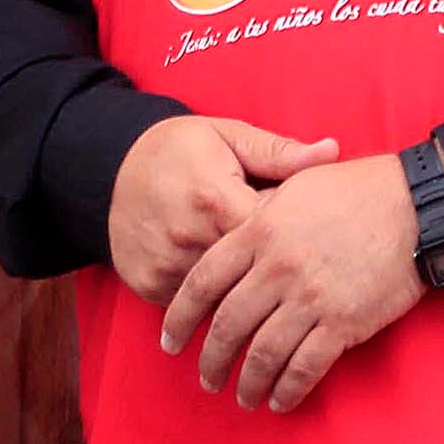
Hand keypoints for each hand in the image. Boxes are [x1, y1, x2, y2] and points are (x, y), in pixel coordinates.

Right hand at [107, 115, 335, 307]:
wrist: (110, 170)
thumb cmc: (181, 148)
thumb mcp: (228, 137)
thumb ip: (279, 152)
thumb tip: (333, 151)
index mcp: (216, 198)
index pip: (273, 234)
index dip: (296, 236)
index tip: (309, 234)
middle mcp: (189, 238)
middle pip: (251, 272)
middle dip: (274, 270)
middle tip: (296, 265)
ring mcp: (167, 266)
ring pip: (224, 296)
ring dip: (245, 290)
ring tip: (266, 281)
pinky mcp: (150, 286)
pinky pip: (194, 306)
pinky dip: (214, 300)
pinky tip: (229, 289)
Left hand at [155, 154, 420, 414]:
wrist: (416, 205)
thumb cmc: (356, 190)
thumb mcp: (296, 187)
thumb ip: (258, 217)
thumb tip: (233, 243)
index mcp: (259, 231)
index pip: (203, 282)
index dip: (180, 317)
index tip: (169, 343)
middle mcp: (277, 268)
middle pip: (227, 326)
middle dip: (211, 361)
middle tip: (206, 379)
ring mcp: (310, 298)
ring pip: (262, 354)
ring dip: (247, 384)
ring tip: (243, 397)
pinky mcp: (342, 323)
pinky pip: (305, 367)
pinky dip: (288, 389)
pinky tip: (280, 400)